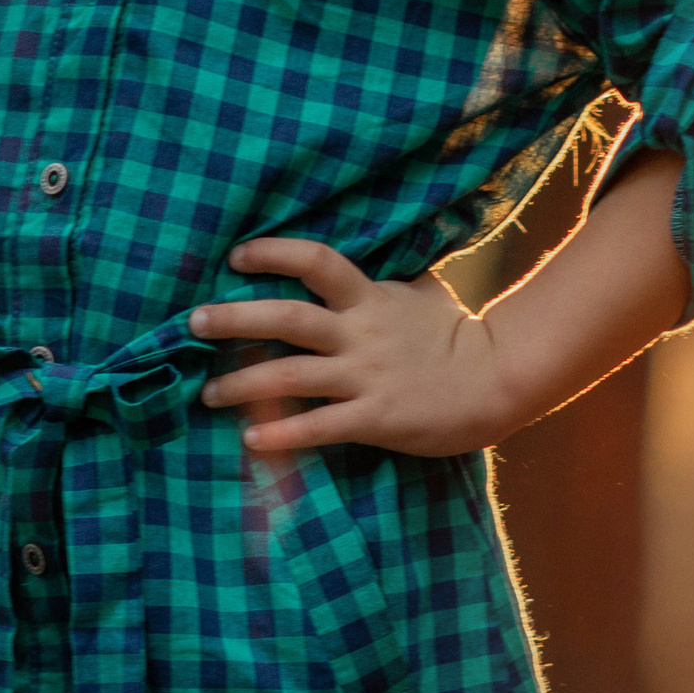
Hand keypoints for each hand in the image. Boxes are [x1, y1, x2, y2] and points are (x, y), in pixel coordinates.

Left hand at [191, 239, 523, 457]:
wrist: (499, 381)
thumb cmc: (459, 337)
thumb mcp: (423, 293)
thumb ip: (386, 280)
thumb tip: (371, 252)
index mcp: (371, 298)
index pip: (318, 262)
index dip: (275, 254)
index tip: (236, 257)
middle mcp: (362, 334)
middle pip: (288, 318)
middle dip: (236, 319)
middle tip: (194, 322)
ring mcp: (367, 377)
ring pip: (291, 376)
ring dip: (241, 384)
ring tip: (207, 393)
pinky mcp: (376, 419)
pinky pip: (319, 427)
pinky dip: (281, 434)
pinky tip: (249, 440)